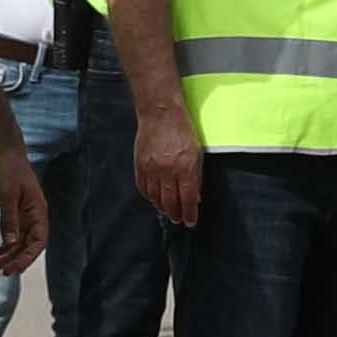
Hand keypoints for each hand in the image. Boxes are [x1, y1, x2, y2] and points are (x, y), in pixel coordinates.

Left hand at [0, 144, 48, 282]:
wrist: (4, 153)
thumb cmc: (9, 170)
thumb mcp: (8, 196)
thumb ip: (10, 220)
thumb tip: (11, 243)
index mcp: (38, 212)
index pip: (38, 241)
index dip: (28, 257)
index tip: (15, 268)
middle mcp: (34, 216)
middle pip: (29, 245)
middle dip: (17, 259)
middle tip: (1, 270)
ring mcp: (24, 215)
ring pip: (20, 241)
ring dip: (10, 254)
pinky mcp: (15, 212)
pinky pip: (12, 233)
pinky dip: (5, 243)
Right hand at [133, 103, 205, 229]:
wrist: (160, 114)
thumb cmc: (182, 131)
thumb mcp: (197, 153)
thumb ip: (197, 177)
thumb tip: (195, 197)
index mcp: (184, 167)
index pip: (187, 198)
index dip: (189, 213)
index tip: (190, 222)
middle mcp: (167, 170)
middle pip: (170, 201)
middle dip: (175, 214)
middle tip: (178, 220)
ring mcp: (151, 168)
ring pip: (155, 197)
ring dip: (162, 207)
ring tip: (167, 212)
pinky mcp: (139, 164)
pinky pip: (143, 187)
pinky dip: (149, 197)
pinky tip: (154, 199)